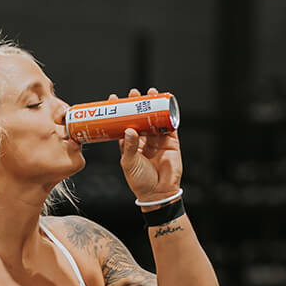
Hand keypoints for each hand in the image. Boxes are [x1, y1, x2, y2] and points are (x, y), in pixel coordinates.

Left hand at [110, 87, 182, 201]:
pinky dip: (169, 113)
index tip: (114, 100)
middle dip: (137, 105)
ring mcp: (158, 140)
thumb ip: (129, 146)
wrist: (158, 193)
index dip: (119, 112)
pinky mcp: (171, 142)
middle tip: (133, 93)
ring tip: (150, 93)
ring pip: (154, 118)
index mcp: (130, 145)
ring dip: (153, 105)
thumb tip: (129, 129)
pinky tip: (167, 102)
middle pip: (139, 118)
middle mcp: (143, 140)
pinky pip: (170, 124)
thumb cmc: (140, 182)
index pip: (123, 125)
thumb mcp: (129, 163)